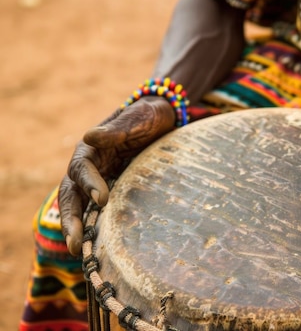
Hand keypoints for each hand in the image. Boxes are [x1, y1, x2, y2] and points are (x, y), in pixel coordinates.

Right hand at [60, 97, 174, 254]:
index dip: (88, 183)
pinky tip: (97, 246)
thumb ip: (115, 129)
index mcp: (91, 149)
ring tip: (77, 250)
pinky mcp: (113, 192)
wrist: (162, 120)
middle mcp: (90, 168)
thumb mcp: (135, 117)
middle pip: (71, 194)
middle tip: (75, 242)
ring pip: (80, 206)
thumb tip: (89, 136)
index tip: (102, 199)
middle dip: (71, 217)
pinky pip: (98, 211)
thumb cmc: (147, 117)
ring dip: (77, 228)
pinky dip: (94, 227)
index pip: (81, 167)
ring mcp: (99, 181)